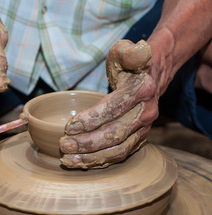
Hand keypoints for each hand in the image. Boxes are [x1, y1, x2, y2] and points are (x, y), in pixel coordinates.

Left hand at [59, 40, 159, 168]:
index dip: (91, 119)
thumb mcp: (126, 51)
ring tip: (68, 160)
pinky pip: (120, 154)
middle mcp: (146, 112)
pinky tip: (81, 164)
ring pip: (118, 149)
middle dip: (87, 143)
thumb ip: (128, 52)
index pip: (114, 108)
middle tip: (63, 146)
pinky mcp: (139, 139)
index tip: (69, 127)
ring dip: (92, 158)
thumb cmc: (129, 64)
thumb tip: (139, 50)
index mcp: (142, 90)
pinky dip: (100, 161)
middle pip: (115, 133)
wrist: (152, 76)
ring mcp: (144, 128)